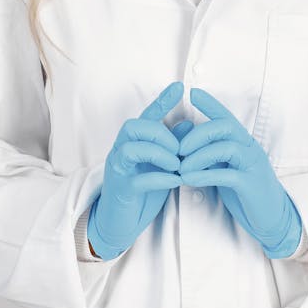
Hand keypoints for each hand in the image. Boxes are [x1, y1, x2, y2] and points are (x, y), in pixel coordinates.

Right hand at [88, 80, 185, 259]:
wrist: (122, 221)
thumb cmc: (143, 190)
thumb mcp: (163, 165)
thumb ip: (174, 146)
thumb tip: (189, 124)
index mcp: (134, 142)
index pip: (147, 115)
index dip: (162, 100)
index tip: (180, 86)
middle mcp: (122, 151)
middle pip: (134, 126)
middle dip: (160, 134)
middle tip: (179, 150)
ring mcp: (118, 169)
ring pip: (131, 149)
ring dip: (158, 154)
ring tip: (177, 165)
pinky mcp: (121, 189)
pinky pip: (136, 179)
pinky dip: (159, 178)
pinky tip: (175, 181)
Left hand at [177, 86, 302, 258]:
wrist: (271, 217)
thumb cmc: (245, 191)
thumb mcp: (225, 168)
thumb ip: (210, 154)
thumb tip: (184, 142)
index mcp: (243, 142)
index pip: (226, 116)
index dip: (211, 104)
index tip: (193, 93)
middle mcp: (249, 149)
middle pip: (225, 127)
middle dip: (198, 133)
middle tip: (179, 148)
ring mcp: (252, 165)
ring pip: (226, 148)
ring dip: (198, 156)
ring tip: (180, 168)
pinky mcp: (251, 185)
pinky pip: (227, 175)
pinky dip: (205, 175)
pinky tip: (189, 179)